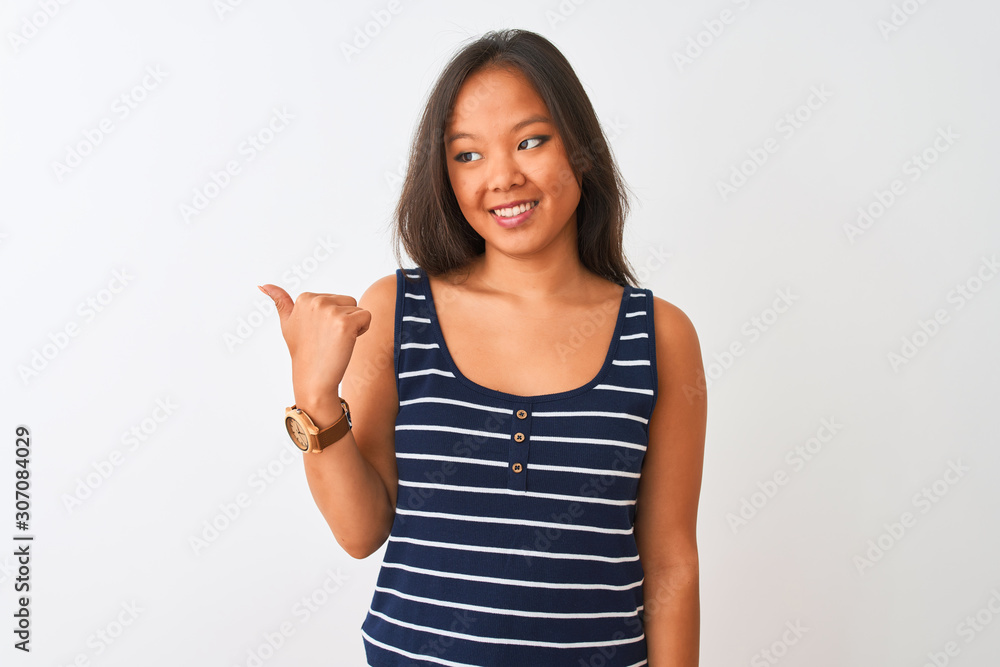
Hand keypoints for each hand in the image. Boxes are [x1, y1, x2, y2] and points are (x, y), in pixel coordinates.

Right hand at [258, 284, 370, 404]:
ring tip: (336, 341)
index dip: (332, 317)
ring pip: (358, 309)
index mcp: (305, 297)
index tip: (319, 332)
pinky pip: (367, 317)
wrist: (313, 379)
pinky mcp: (345, 323)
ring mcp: (330, 311)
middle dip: (344, 319)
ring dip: (353, 326)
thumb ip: (279, 301)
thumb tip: (262, 284)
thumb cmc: (303, 352)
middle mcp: (316, 301)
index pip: (335, 299)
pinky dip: (363, 330)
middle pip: (349, 301)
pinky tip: (346, 342)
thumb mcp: (287, 323)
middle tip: (328, 339)